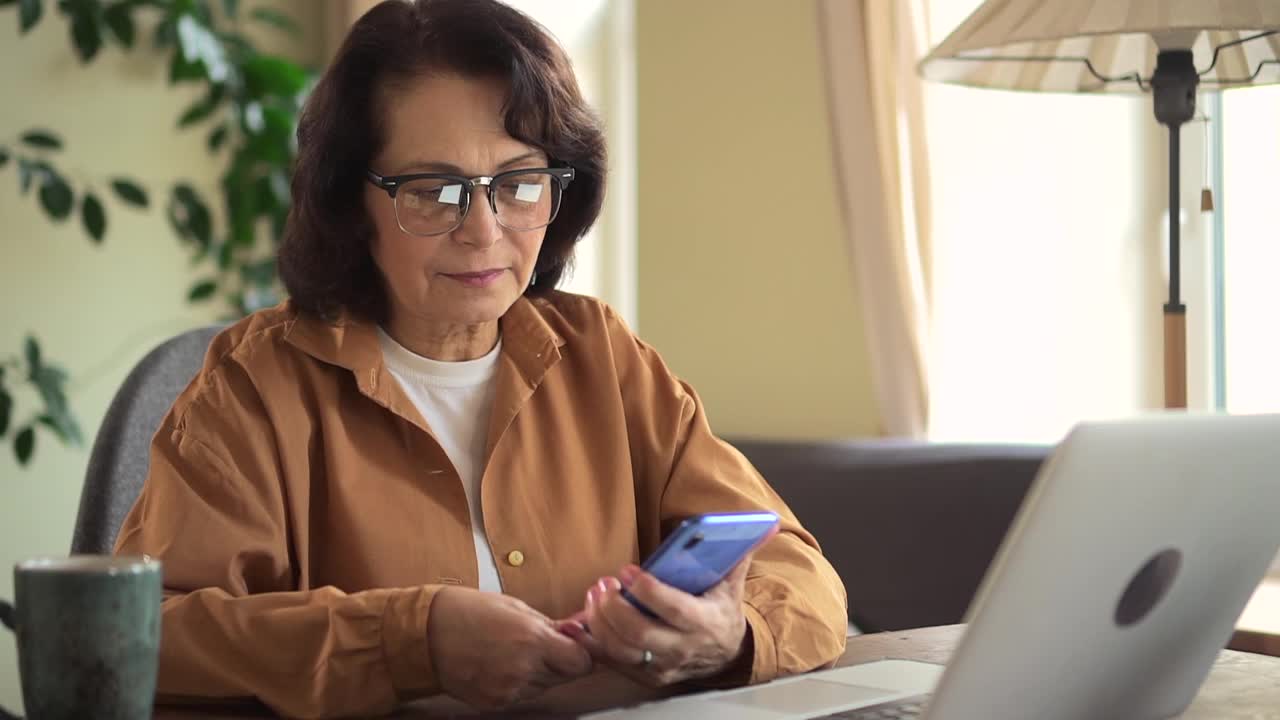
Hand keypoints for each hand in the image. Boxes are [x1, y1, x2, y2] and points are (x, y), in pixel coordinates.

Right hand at [428, 587, 593, 708]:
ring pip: (543, 686)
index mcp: (532, 640)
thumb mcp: (515, 607)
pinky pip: (521, 695)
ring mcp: (508, 690)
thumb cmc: (469, 611)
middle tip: (540, 644)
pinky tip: (499, 665)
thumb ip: (548, 625)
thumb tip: (575, 632)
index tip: (574, 644)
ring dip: (539, 673)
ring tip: (513, 652)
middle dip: (560, 661)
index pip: (581, 662)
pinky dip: (518, 683)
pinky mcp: (494, 703)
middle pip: (565, 676)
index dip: (581, 653)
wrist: (426, 634)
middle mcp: (524, 670)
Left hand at [563, 547, 765, 687]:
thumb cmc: (722, 611)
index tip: (628, 570)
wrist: (727, 656)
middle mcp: (682, 647)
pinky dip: (591, 643)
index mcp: (705, 622)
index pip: (673, 608)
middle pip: (639, 633)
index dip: (647, 590)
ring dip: (599, 622)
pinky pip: (611, 662)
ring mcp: (662, 665)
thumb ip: (740, 552)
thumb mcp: (733, 583)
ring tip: (593, 596)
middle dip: (614, 607)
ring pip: (621, 649)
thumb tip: (763, 524)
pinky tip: (577, 623)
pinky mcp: (645, 675)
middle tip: (603, 583)